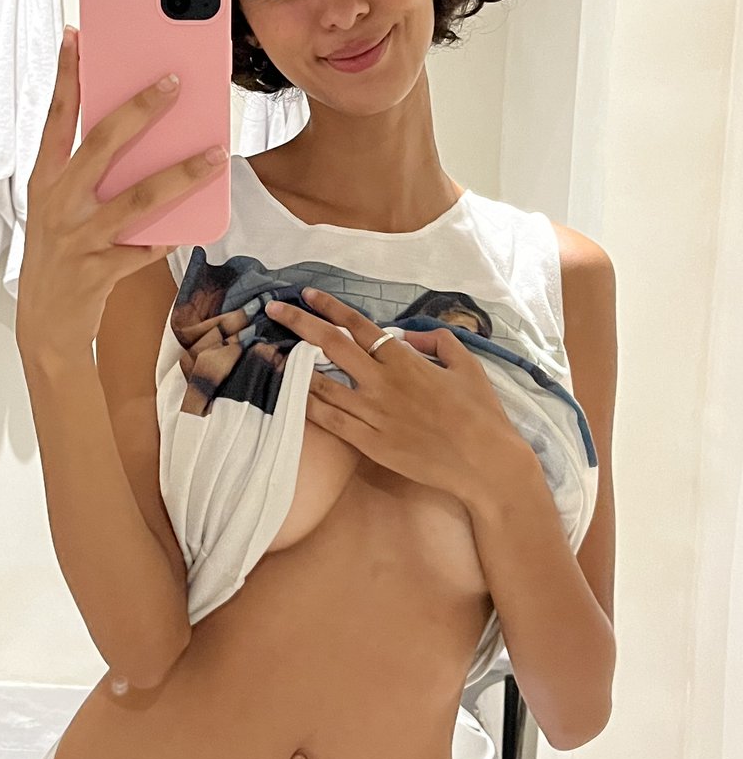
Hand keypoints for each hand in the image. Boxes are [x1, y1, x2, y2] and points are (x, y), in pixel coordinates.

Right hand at [15, 26, 225, 361]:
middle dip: (140, 109)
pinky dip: (169, 236)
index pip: (54, 118)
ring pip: (137, 198)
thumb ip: (88, 173)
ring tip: (215, 156)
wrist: (44, 327)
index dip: (65, 76)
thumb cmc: (58, 256)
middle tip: (175, 81)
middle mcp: (58, 203)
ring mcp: (78, 237)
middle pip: (101, 144)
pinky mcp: (99, 270)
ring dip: (180, 174)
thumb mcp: (59, 208)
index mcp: (44, 180)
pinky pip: (145, 248)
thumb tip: (137, 133)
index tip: (77, 37)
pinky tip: (189, 227)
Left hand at [262, 288, 524, 500]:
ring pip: (321, 384)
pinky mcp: (370, 443)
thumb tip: (409, 335)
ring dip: (294, 367)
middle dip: (299, 323)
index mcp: (405, 361)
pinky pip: (330, 421)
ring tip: (272, 352)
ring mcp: (373, 415)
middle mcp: (383, 383)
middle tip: (273, 310)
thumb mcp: (467, 365)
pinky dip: (308, 405)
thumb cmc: (481, 414)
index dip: (330, 307)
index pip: (358, 325)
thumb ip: (438, 341)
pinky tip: (292, 395)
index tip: (307, 295)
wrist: (485, 463)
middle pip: (331, 346)